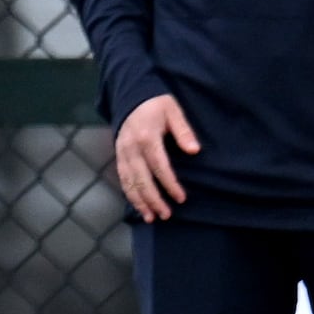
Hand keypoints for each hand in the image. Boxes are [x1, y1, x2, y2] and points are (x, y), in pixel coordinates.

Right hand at [114, 93, 200, 220]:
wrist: (132, 96)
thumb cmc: (156, 105)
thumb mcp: (173, 111)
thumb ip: (183, 131)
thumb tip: (194, 151)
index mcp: (146, 136)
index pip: (158, 165)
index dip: (169, 183)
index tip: (181, 198)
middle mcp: (131, 147)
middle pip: (141, 178)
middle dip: (153, 199)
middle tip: (166, 215)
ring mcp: (122, 152)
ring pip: (129, 181)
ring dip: (139, 201)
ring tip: (151, 217)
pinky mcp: (118, 156)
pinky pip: (123, 178)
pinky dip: (130, 194)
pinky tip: (139, 206)